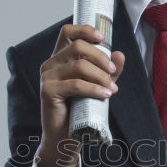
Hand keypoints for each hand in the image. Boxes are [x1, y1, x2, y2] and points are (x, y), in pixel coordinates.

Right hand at [36, 23, 124, 166]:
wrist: (66, 137)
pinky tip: (105, 95)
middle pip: (77, 46)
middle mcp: (51, 64)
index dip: (85, 30)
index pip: (68, 32)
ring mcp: (47, 76)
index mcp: (61, 58)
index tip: (103, 38)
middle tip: (113, 72)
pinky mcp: (48, 90)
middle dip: (100, 57)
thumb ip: (109, 72)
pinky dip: (94, 89)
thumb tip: (119, 54)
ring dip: (100, 76)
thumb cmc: (80, 110)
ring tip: (112, 89)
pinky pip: (75, 84)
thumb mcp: (98, 86)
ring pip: (79, 65)